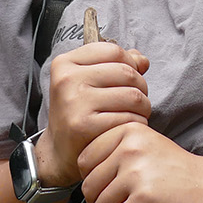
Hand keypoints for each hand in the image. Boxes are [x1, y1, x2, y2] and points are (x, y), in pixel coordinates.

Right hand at [40, 40, 150, 187]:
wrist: (59, 151)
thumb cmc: (80, 112)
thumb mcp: (89, 81)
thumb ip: (116, 64)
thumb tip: (142, 60)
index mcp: (65, 63)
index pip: (114, 51)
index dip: (130, 63)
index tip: (128, 78)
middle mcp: (67, 79)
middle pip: (127, 72)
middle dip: (141, 87)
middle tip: (135, 101)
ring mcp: (75, 103)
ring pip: (133, 96)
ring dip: (143, 107)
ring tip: (133, 114)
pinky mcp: (85, 126)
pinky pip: (129, 119)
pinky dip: (136, 124)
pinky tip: (125, 129)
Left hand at [79, 122, 202, 202]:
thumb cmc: (178, 172)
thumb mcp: (146, 146)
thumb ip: (117, 151)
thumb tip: (83, 175)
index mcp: (128, 131)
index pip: (84, 158)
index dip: (89, 179)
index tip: (104, 189)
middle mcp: (130, 148)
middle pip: (89, 183)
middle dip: (95, 202)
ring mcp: (137, 173)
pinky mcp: (144, 198)